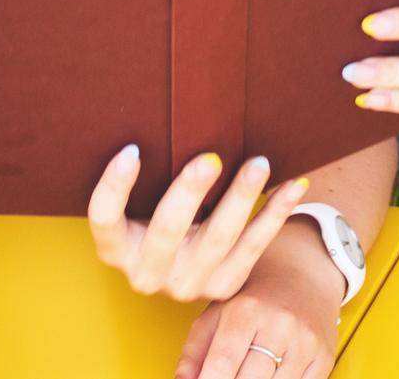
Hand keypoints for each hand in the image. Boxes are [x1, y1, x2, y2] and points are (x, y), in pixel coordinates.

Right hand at [88, 146, 310, 303]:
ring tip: (259, 165)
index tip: (132, 149)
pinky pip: (254, 247)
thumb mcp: (146, 205)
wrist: (196, 268)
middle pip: (167, 230)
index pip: (105, 218)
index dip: (114, 186)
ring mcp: (186, 284)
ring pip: (217, 238)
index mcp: (118, 249)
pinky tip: (293, 186)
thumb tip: (176, 111)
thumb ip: (152, 177)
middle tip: (210, 158)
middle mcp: (147, 272)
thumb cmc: (166, 216)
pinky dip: (275, 213)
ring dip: (240, 198)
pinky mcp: (223, 286)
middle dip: (189, 192)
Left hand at [174, 222, 341, 378]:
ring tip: (247, 375)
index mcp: (245, 311)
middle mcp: (278, 324)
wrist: (302, 274)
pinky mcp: (323, 356)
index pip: (222, 364)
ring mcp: (304, 342)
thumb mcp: (216, 314)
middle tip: (227, 378)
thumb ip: (194, 351)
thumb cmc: (253, 297)